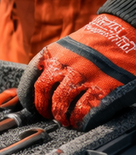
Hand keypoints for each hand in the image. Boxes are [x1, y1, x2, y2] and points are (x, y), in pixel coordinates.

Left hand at [18, 14, 135, 129]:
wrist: (125, 33)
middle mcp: (63, 66)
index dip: (28, 96)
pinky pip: (83, 111)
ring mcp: (81, 78)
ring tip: (65, 120)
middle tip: (49, 115)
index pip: (31, 78)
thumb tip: (45, 84)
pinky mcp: (100, 89)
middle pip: (43, 93)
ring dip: (61, 116)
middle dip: (44, 108)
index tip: (31, 104)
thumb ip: (54, 62)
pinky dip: (79, 119)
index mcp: (51, 54)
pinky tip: (79, 122)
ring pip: (60, 104)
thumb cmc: (97, 41)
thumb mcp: (67, 46)